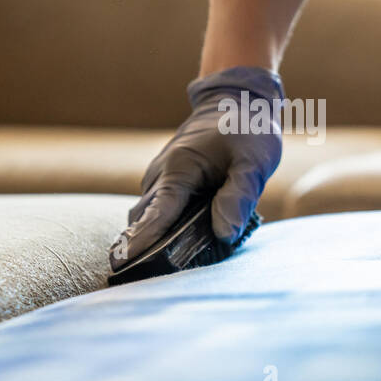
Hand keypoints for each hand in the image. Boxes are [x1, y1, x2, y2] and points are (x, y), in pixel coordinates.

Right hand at [110, 66, 283, 269]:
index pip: (158, 211)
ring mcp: (160, 179)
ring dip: (152, 240)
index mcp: (180, 168)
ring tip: (160, 271)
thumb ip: (239, 196)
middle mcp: (161, 175)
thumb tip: (224, 233)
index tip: (126, 262)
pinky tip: (177, 248)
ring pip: (147, 216)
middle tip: (143, 280)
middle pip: (143, 219)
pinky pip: (158, 211)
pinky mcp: (166, 183)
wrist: (236, 100)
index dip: (144, 239)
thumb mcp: (254, 162)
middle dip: (141, 248)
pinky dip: (162, 228)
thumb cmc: (246, 129)